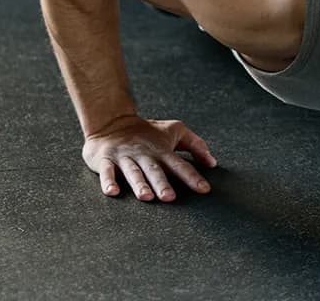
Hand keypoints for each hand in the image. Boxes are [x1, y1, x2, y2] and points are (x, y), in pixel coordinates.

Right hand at [81, 115, 217, 201]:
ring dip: (139, 184)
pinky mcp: (106, 160)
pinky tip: (112, 192)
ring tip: (146, 196)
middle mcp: (144, 154)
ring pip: (133, 172)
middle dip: (162, 184)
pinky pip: (107, 172)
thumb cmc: (147, 131)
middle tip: (170, 197)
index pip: (180, 164)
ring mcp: (125, 157)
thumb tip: (212, 162)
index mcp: (162, 150)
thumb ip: (195, 145)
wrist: (112, 121)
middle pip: (155, 170)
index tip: (204, 189)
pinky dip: (108, 182)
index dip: (192, 177)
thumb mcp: (175, 130)